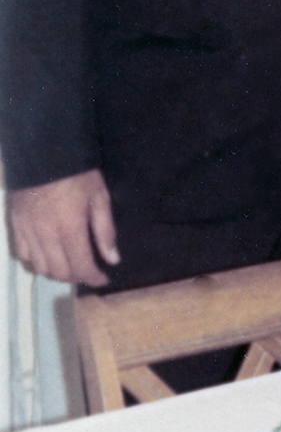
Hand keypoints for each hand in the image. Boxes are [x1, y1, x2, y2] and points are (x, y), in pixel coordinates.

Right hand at [9, 169, 118, 285]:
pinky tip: (47, 255)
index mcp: (70, 228)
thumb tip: (112, 259)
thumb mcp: (99, 197)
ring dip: (56, 272)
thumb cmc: (78, 174)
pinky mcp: (16, 224)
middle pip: (59, 272)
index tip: (103, 279)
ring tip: (69, 265)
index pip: (81, 266)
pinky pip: (23, 254)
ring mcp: (27, 231)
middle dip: (76, 276)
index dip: (94, 277)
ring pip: (40, 267)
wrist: (45, 153)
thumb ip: (105, 231)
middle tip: (88, 270)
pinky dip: (36, 261)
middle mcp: (46, 235)